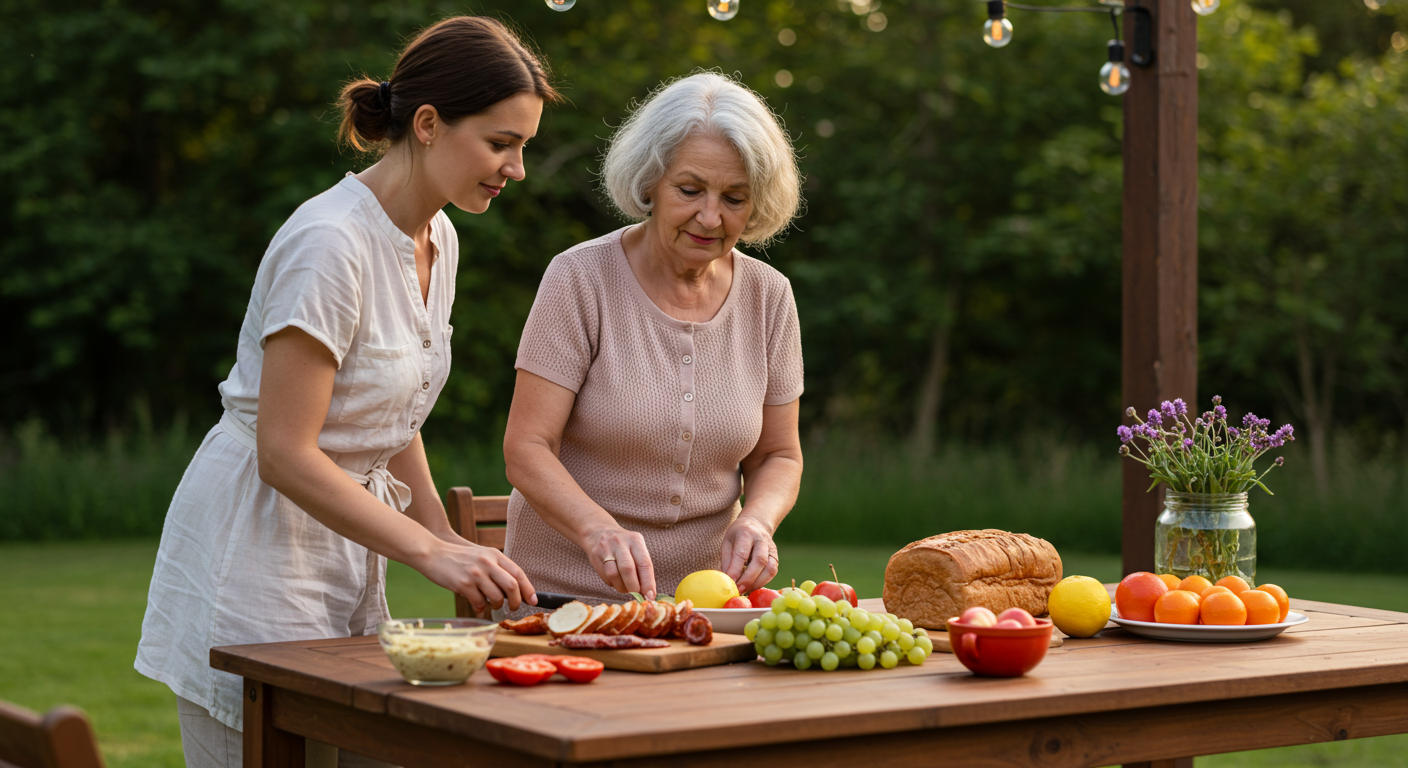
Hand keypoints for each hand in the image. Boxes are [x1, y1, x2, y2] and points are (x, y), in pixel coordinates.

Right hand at [419, 541, 536, 615]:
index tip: (533, 600)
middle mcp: (487, 563)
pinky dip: (481, 608)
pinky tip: (477, 606)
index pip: (518, 573)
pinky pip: (479, 603)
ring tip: (492, 605)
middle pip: (512, 586)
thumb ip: (496, 568)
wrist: (432, 553)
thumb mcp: (481, 555)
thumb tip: (513, 589)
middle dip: (516, 601)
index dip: (528, 588)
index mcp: (494, 554)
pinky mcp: (463, 584)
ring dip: (497, 606)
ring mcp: (475, 574)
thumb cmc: (458, 558)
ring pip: (497, 597)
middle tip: (514, 608)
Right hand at [582, 525, 655, 599]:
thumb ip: (642, 568)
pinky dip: (613, 583)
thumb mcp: (636, 548)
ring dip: (622, 587)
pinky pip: (605, 576)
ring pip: (614, 575)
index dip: (648, 582)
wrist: (598, 532)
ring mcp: (606, 548)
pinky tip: (615, 580)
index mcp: (635, 540)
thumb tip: (648, 593)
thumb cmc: (623, 546)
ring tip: (626, 588)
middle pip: (628, 569)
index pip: (644, 563)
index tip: (650, 596)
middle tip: (637, 595)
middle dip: (633, 587)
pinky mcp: (595, 556)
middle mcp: (620, 542)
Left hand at [721, 516, 777, 593]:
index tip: (730, 583)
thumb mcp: (727, 543)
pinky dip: (763, 582)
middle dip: (748, 579)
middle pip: (759, 561)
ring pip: (770, 568)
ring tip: (746, 590)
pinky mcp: (776, 557)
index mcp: (746, 533)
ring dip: (758, 583)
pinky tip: (753, 586)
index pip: (742, 553)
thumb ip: (727, 561)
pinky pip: (772, 571)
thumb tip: (726, 581)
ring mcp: (771, 548)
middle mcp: (761, 539)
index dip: (736, 570)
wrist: (755, 525)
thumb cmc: (737, 536)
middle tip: (738, 590)